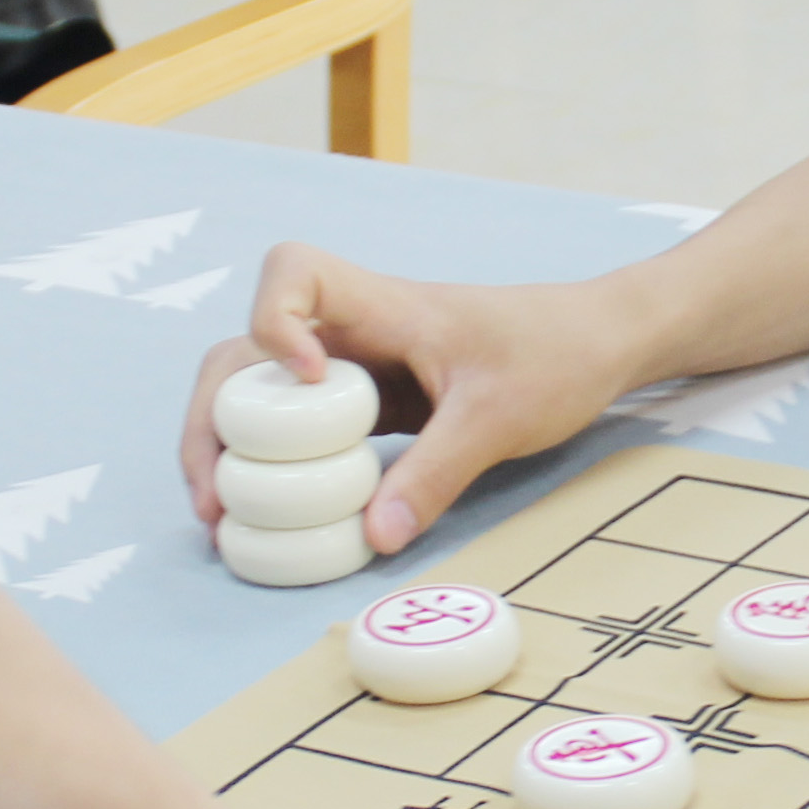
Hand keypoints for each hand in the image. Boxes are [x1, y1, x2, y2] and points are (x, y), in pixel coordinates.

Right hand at [183, 246, 652, 557]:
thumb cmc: (553, 355)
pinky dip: (277, 469)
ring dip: (230, 446)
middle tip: (211, 495)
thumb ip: (435, 475)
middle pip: (244, 348)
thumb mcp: (498, 419)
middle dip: (214, 416)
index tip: (307, 381)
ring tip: (220, 515)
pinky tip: (274, 519)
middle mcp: (354, 331)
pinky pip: (303, 430)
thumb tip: (373, 537)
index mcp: (383, 306)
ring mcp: (357, 369)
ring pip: (263, 392)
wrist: (597, 345)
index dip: (273, 321)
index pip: (293, 271)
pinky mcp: (371, 405)